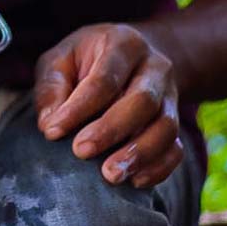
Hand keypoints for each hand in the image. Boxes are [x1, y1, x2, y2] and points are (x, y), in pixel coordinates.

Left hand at [34, 23, 181, 187]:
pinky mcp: (177, 121)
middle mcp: (154, 67)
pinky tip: (134, 181)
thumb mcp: (61, 59)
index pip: (104, 78)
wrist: (132, 57)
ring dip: (139, 154)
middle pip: (142, 100)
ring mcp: (170, 95)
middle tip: (81, 151)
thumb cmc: (87, 59)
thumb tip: (49, 124)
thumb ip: (51, 87)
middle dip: (111, 129)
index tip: (53, 131)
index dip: (78, 108)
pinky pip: (176, 148)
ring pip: (166, 126)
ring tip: (110, 175)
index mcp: (123, 44)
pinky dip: (159, 167)